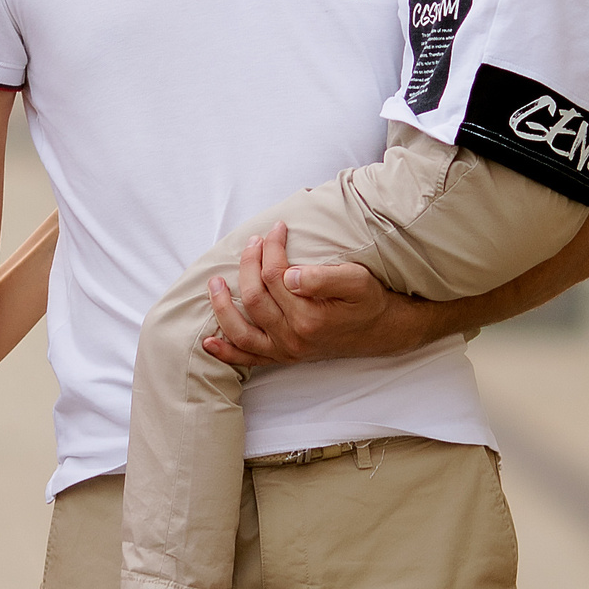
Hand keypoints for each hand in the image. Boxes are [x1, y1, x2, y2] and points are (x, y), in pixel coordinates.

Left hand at [198, 221, 422, 367]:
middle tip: (252, 242)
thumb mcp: (355, 281)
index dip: (271, 247)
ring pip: (242, 331)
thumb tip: (290, 275)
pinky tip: (208, 341)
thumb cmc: (367, 301)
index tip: (276, 229)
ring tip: (215, 283)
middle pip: (255, 297)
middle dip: (248, 264)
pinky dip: (226, 352)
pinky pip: (248, 359)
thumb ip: (324, 278)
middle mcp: (293, 338)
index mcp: (309, 316)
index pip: (275, 275)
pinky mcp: (283, 357)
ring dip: (223, 307)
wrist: (381, 330)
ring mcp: (286, 351)